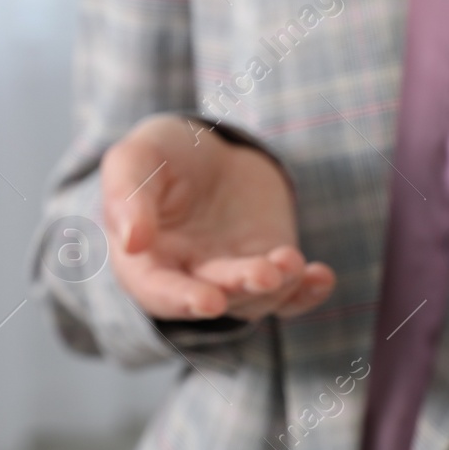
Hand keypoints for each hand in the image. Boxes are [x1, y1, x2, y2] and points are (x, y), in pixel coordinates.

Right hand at [100, 114, 335, 321]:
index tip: (207, 300)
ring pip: (254, 297)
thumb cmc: (163, 155)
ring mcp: (232, 273)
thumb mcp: (136, 158)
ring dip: (277, 285)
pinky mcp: (268, 263)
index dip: (180, 299)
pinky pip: (289, 292)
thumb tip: (131, 243)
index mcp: (145, 258)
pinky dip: (307, 292)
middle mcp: (189, 275)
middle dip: (239, 288)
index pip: (157, 290)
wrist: (210, 149)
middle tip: (263, 275)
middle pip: (213, 295)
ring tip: (291, 261)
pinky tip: (321, 278)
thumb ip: (127, 196)